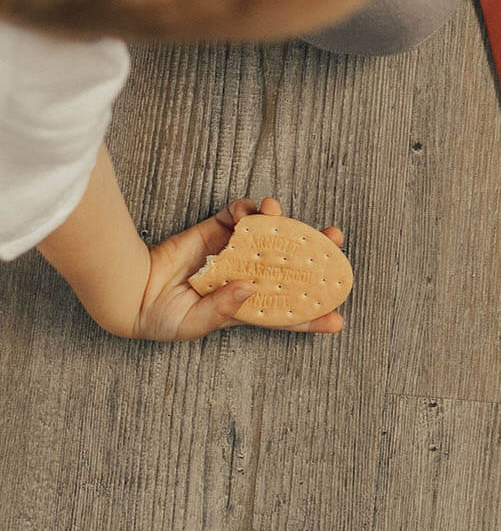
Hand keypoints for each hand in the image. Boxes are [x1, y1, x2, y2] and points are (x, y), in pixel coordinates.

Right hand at [135, 196, 345, 341]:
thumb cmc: (163, 317)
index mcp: (248, 305)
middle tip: (335, 239)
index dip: (312, 314)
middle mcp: (247, 276)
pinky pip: (238, 216)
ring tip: (283, 212)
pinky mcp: (215, 232)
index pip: (286, 311)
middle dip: (315, 252)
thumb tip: (251, 286)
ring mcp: (234, 252)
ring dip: (283, 221)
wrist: (131, 294)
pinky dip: (249, 208)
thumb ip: (224, 307)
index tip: (338, 319)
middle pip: (289, 264)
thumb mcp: (195, 322)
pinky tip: (254, 208)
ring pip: (269, 234)